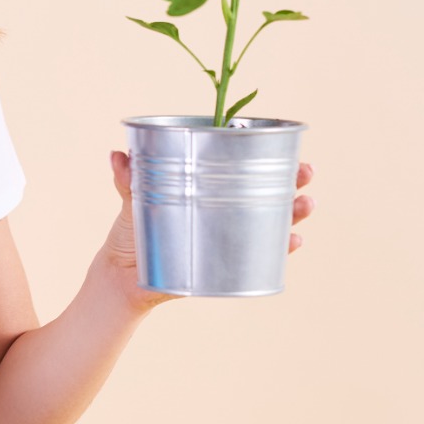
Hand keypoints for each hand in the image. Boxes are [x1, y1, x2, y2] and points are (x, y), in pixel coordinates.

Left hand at [98, 152, 316, 313]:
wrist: (122, 276)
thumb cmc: (131, 230)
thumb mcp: (132, 199)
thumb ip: (127, 179)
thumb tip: (117, 155)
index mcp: (208, 188)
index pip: (245, 166)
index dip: (271, 156)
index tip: (291, 148)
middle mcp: (224, 211)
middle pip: (268, 192)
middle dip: (293, 181)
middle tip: (306, 173)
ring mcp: (228, 238)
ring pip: (271, 222)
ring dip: (294, 213)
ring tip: (305, 205)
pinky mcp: (225, 265)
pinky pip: (260, 257)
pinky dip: (279, 250)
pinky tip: (293, 241)